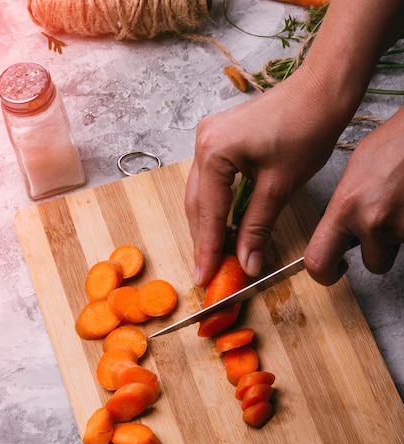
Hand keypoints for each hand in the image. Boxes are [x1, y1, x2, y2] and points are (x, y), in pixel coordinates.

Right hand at [185, 67, 344, 286]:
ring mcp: (210, 137)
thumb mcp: (280, 186)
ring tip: (215, 255)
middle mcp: (203, 142)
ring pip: (203, 194)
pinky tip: (225, 225)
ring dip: (210, 224)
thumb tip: (246, 263)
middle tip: (208, 272)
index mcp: (213, 152)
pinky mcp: (221, 138)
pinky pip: (213, 180)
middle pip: (198, 204)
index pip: (208, 213)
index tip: (204, 278)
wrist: (323, 89)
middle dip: (204, 240)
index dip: (207, 249)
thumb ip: (257, 227)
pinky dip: (219, 206)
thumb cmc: (307, 128)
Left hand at [305, 108, 403, 284]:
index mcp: (346, 207)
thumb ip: (344, 208)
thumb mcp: (355, 172)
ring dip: (400, 234)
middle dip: (379, 253)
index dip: (325, 273)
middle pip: (373, 265)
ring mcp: (402, 227)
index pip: (318, 261)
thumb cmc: (396, 143)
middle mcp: (372, 222)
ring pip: (397, 250)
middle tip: (384, 227)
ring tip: (402, 201)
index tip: (335, 268)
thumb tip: (339, 232)